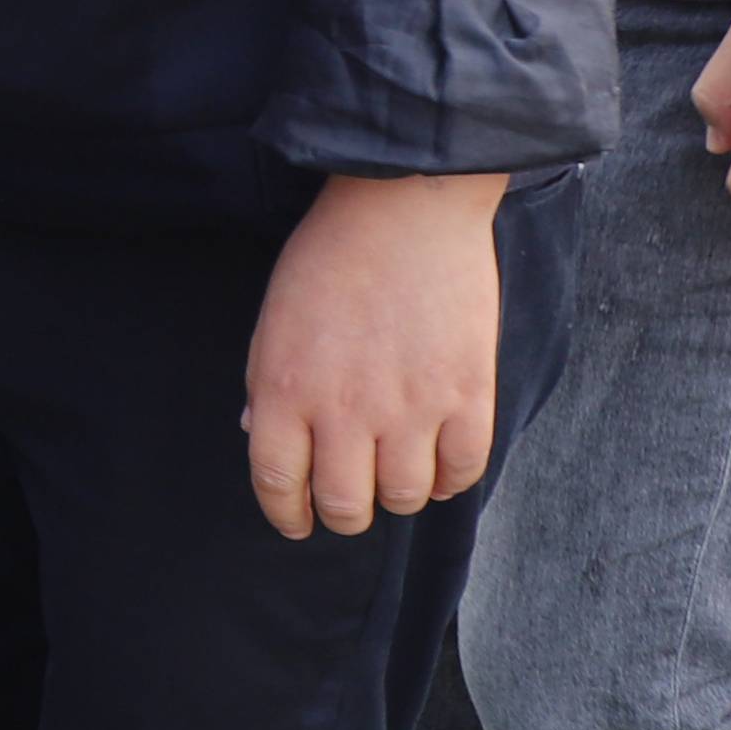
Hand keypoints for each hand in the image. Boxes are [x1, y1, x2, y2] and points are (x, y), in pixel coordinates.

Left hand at [241, 169, 509, 539]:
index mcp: (286, 392)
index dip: (286, 514)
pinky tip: (440, 464)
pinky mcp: (467, 394)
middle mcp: (346, 411)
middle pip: (346, 505)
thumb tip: (263, 437)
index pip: (279, 484)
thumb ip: (267, 387)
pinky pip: (464, 469)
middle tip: (350, 501)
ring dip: (398, 496)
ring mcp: (412, 407)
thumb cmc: (330, 258)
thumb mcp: (273, 322)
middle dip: (343, 514)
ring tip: (396, 474)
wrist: (404, 208)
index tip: (296, 521)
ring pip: (406, 497)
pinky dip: (451, 480)